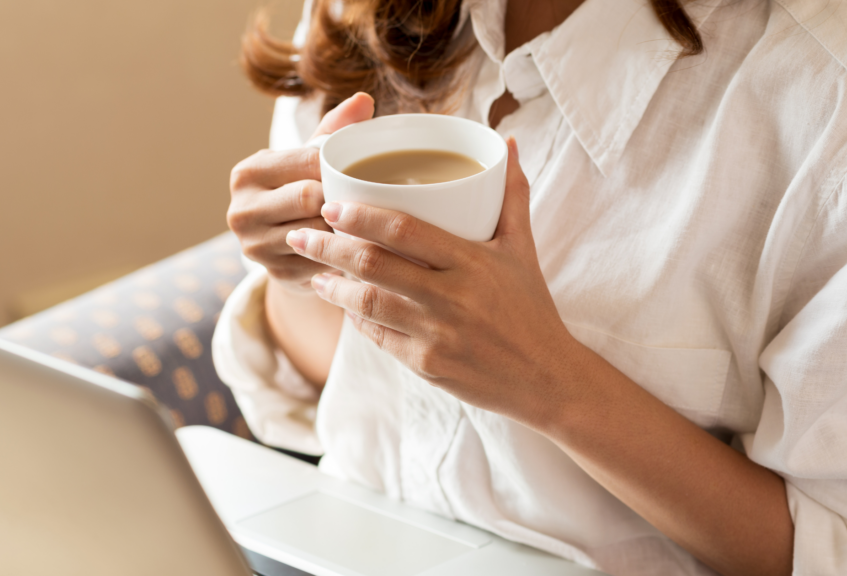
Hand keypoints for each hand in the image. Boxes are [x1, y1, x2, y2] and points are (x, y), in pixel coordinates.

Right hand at [227, 93, 374, 292]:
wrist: (283, 248)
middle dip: (340, 198)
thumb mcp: (309, 159)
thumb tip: (363, 100)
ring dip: (344, 228)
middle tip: (369, 196)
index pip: (304, 161)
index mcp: (248, 173)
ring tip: (366, 221)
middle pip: (308, 198)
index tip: (364, 168)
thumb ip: (334, 129)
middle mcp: (242, 210)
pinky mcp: (275, 275)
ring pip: (317, 232)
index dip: (339, 165)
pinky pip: (322, 261)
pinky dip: (342, 254)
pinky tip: (356, 246)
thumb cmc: (301, 190)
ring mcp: (255, 247)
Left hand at [284, 138, 584, 425]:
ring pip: (366, 304)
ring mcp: (435, 334)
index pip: (404, 230)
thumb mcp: (523, 248)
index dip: (360, 216)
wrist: (546, 377)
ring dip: (331, 286)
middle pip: (372, 265)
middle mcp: (451, 297)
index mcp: (472, 262)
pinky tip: (343, 305)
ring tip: (312, 271)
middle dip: (328, 247)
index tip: (331, 205)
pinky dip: (355, 319)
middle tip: (300, 233)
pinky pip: (377, 337)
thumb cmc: (531, 308)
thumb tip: (506, 144)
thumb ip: (512, 195)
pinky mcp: (426, 366)